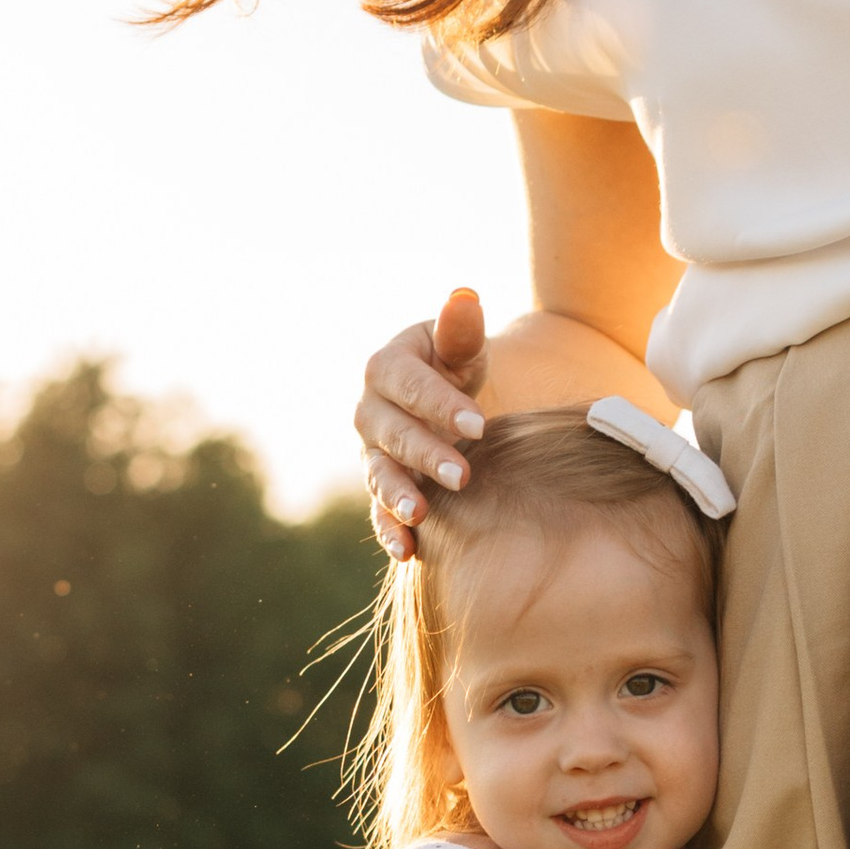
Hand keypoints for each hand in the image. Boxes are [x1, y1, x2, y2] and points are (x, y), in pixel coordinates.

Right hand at [357, 288, 487, 558]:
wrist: (441, 395)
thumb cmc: (453, 363)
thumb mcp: (460, 344)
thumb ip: (460, 328)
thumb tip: (464, 297)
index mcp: (385, 368)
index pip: (410, 386)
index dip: (441, 405)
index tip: (479, 425)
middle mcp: (369, 411)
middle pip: (392, 434)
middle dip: (424, 455)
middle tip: (462, 476)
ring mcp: (371, 452)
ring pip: (378, 474)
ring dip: (396, 495)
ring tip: (420, 513)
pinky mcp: (382, 484)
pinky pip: (378, 511)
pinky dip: (389, 530)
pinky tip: (408, 550)